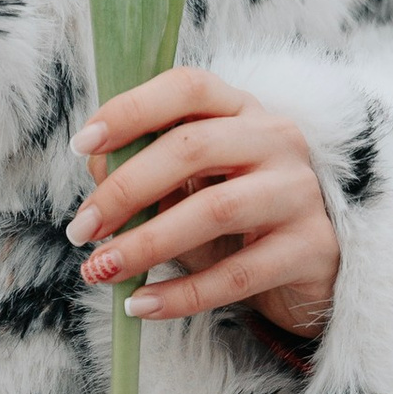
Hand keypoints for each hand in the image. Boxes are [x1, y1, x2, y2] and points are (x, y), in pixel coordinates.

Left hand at [64, 66, 339, 343]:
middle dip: (126, 189)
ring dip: (147, 243)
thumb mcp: (189, 185)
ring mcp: (298, 191)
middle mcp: (276, 138)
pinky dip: (182, 293)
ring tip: (101, 269)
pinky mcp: (310, 248)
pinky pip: (237, 274)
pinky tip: (142, 305)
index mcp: (241, 109)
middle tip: (81, 229)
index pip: (186, 88)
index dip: (131, 110)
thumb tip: (98, 167)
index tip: (82, 144)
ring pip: (214, 210)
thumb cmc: (235, 216)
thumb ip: (145, 167)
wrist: (310, 267)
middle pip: (192, 148)